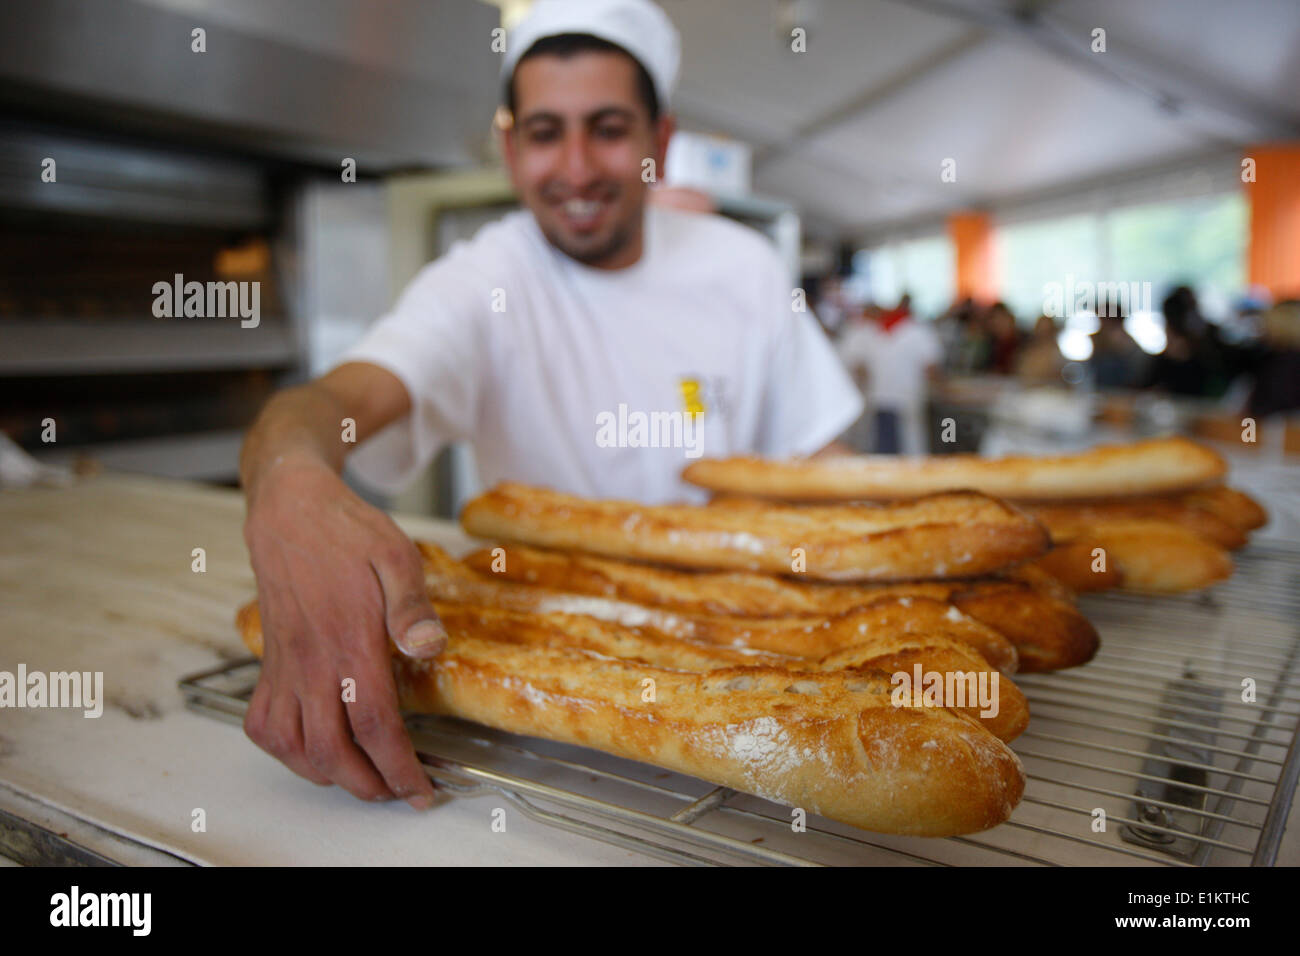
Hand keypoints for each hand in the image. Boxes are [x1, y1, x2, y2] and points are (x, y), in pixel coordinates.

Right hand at [241, 453, 443, 808]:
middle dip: (368, 784)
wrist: (289, 510)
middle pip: (332, 750)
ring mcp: (285, 664)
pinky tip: (313, 750)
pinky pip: (263, 722)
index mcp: (349, 640)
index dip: (398, 766)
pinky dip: (287, 751)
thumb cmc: (347, 530)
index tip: (419, 789)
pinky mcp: (270, 661)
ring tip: (362, 779)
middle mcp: (311, 660)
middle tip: (398, 791)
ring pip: (294, 746)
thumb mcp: (396, 555)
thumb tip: (429, 647)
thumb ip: (412, 606)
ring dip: (328, 774)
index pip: (373, 723)